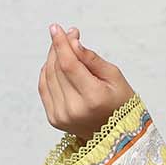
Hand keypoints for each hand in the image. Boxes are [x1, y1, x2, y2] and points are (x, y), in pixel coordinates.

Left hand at [37, 24, 136, 141]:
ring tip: (65, 48)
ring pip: (47, 76)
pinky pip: (44, 88)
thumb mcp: (115, 77)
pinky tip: (57, 64)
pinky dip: (47, 72)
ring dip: (53, 58)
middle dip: (59, 47)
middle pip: (56, 68)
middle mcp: (74, 109)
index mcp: (93, 98)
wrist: (117, 136)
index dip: (61, 44)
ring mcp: (61, 116)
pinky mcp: (54, 119)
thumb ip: (92, 59)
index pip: (69, 64)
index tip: (56, 28)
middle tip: (68, 35)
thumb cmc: (121, 103)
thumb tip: (72, 42)